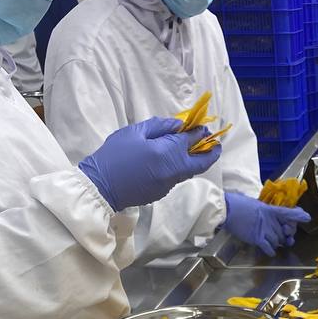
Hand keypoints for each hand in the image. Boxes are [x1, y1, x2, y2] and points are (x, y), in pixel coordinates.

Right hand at [79, 117, 220, 211]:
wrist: (102, 185)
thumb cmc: (114, 155)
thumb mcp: (134, 132)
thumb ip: (159, 127)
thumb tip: (179, 125)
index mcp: (166, 153)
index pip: (189, 141)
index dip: (198, 133)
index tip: (204, 128)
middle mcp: (172, 171)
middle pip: (199, 163)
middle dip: (210, 153)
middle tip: (216, 145)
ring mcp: (168, 184)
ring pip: (188, 171)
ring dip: (195, 160)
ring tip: (197, 149)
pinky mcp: (162, 192)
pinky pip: (176, 178)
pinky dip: (180, 167)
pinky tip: (174, 160)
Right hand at [223, 193, 310, 254]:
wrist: (226, 209)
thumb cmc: (238, 204)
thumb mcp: (256, 204)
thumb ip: (266, 212)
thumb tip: (271, 215)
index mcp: (270, 210)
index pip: (288, 212)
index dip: (298, 216)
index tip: (306, 217)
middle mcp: (270, 220)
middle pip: (284, 231)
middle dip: (285, 235)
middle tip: (284, 236)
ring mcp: (264, 229)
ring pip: (278, 241)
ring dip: (277, 243)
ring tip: (271, 241)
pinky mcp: (256, 238)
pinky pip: (268, 248)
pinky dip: (271, 251)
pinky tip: (270, 251)